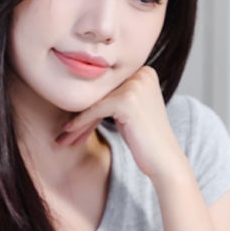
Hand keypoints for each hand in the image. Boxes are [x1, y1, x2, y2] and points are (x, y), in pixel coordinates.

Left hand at [58, 66, 187, 183]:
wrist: (164, 159)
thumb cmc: (145, 138)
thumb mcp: (130, 109)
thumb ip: (113, 94)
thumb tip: (77, 88)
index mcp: (144, 70)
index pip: (108, 86)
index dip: (89, 105)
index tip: (71, 123)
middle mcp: (142, 72)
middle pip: (101, 93)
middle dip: (81, 114)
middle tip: (65, 131)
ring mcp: (136, 85)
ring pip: (96, 101)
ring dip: (78, 121)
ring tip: (64, 137)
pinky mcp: (127, 99)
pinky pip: (96, 110)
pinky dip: (81, 122)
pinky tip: (68, 132)